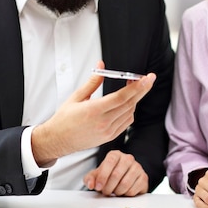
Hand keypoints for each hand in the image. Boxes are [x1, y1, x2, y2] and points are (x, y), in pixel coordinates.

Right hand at [31, 61, 155, 166]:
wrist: (58, 140)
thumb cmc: (64, 119)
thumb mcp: (76, 97)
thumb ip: (92, 82)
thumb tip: (101, 67)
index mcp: (94, 111)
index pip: (121, 97)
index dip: (136, 87)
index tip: (145, 78)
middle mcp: (103, 122)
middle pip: (129, 104)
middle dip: (142, 90)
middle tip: (149, 78)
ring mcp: (108, 131)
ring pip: (129, 113)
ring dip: (135, 99)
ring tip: (135, 87)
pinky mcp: (109, 137)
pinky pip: (126, 123)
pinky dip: (130, 111)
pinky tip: (128, 103)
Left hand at [83, 150, 147, 195]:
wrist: (123, 178)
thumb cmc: (108, 175)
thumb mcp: (96, 176)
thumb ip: (90, 179)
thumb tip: (90, 184)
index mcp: (115, 155)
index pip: (109, 162)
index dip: (103, 176)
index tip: (98, 186)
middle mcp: (128, 158)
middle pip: (117, 174)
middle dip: (108, 187)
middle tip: (106, 192)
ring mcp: (137, 167)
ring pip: (125, 184)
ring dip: (117, 192)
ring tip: (114, 191)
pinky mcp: (143, 177)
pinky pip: (133, 190)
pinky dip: (126, 194)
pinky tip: (123, 191)